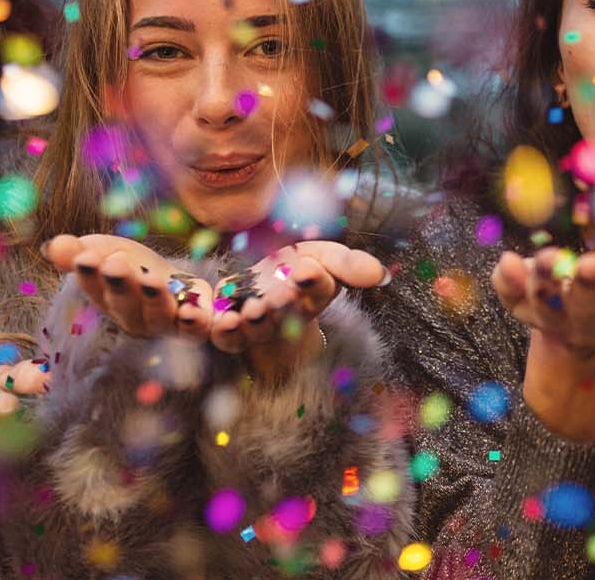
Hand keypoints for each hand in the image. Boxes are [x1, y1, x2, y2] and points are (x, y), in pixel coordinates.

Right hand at [44, 233, 214, 337]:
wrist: (177, 283)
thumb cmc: (133, 267)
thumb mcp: (105, 251)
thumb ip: (79, 251)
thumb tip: (54, 245)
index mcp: (109, 300)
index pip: (95, 289)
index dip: (90, 275)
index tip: (87, 257)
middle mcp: (136, 318)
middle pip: (126, 306)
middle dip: (120, 285)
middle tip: (115, 264)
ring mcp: (166, 324)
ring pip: (160, 317)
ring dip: (155, 300)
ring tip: (151, 280)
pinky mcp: (198, 325)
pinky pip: (200, 331)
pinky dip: (200, 324)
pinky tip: (196, 311)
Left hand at [210, 241, 388, 380]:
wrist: (261, 288)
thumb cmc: (295, 269)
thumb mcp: (324, 258)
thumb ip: (348, 264)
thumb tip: (381, 274)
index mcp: (312, 294)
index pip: (318, 288)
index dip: (313, 282)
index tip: (307, 270)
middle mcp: (285, 315)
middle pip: (286, 312)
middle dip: (283, 303)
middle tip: (278, 294)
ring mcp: (255, 326)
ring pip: (256, 329)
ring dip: (252, 323)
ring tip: (248, 312)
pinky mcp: (226, 329)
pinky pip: (221, 336)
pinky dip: (217, 329)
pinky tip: (213, 317)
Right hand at [494, 247, 594, 442]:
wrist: (581, 340)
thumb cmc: (548, 300)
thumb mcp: (522, 296)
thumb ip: (509, 282)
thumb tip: (506, 261)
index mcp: (549, 316)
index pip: (542, 297)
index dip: (543, 280)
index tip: (547, 258)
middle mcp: (582, 326)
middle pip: (582, 309)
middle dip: (585, 286)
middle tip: (591, 264)